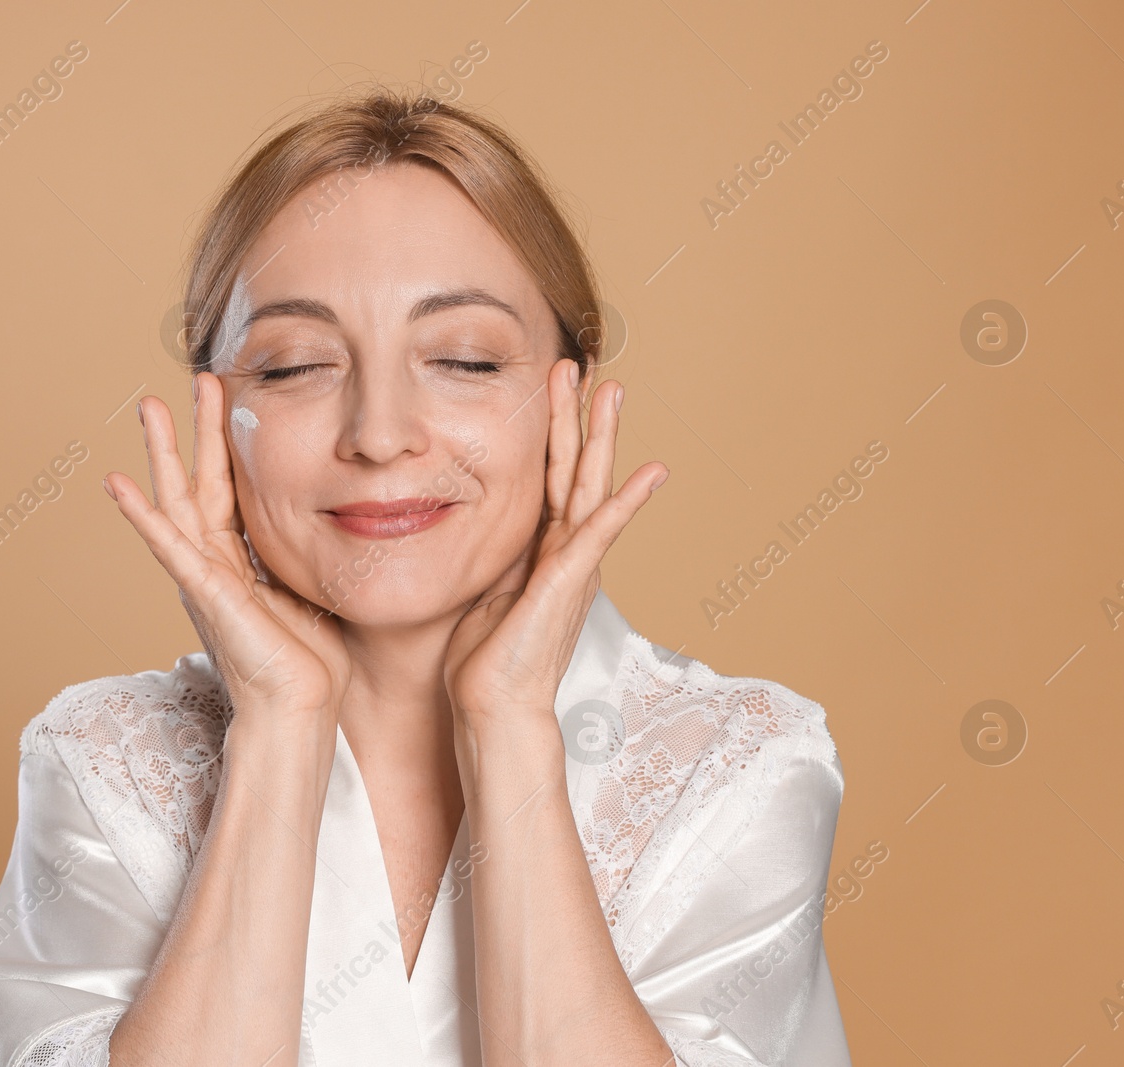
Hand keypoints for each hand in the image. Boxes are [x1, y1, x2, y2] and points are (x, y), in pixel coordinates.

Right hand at [102, 372, 352, 722]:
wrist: (301, 708)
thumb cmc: (313, 662)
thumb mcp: (316, 588)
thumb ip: (314, 554)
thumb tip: (348, 522)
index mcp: (242, 560)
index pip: (232, 489)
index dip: (229, 444)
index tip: (231, 397)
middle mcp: (216, 562)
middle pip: (202, 481)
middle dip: (197, 430)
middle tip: (195, 376)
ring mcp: (205, 576)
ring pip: (179, 500)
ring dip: (163, 453)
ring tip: (148, 406)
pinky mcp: (205, 592)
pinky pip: (169, 545)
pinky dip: (143, 514)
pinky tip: (119, 484)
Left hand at [442, 358, 667, 735]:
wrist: (493, 708)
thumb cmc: (483, 662)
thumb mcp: (483, 591)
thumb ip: (493, 557)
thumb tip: (472, 527)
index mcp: (542, 551)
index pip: (548, 479)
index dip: (550, 434)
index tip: (549, 392)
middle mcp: (564, 552)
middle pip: (574, 470)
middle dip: (578, 418)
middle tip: (584, 366)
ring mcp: (572, 565)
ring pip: (589, 485)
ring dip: (600, 436)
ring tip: (612, 389)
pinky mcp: (570, 581)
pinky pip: (601, 531)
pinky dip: (626, 500)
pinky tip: (651, 469)